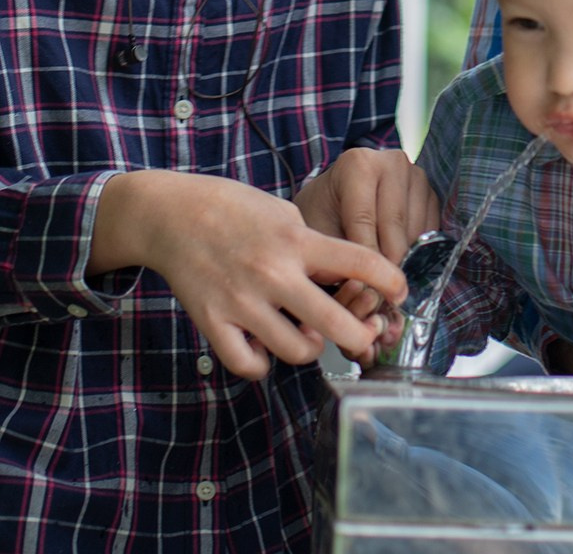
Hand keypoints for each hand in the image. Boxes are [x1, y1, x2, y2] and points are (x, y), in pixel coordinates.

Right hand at [90, 169, 405, 378]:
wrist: (172, 214)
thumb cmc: (234, 209)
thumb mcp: (285, 212)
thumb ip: (314, 246)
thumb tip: (344, 276)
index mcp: (297, 240)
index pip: (360, 262)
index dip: (390, 281)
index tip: (399, 291)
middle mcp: (273, 273)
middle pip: (334, 322)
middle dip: (361, 336)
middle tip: (365, 335)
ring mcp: (242, 302)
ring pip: (295, 350)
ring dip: (310, 348)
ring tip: (308, 335)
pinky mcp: (213, 322)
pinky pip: (249, 364)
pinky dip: (263, 363)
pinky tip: (266, 348)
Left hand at [297, 149, 437, 320]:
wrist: (334, 199)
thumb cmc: (321, 216)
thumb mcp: (316, 233)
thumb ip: (338, 256)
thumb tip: (369, 289)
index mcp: (357, 165)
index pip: (365, 220)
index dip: (365, 259)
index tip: (365, 290)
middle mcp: (392, 162)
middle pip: (395, 225)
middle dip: (387, 265)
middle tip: (379, 296)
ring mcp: (416, 175)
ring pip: (416, 231)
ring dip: (403, 260)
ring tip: (386, 282)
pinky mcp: (431, 192)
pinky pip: (430, 231)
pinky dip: (417, 252)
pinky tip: (398, 262)